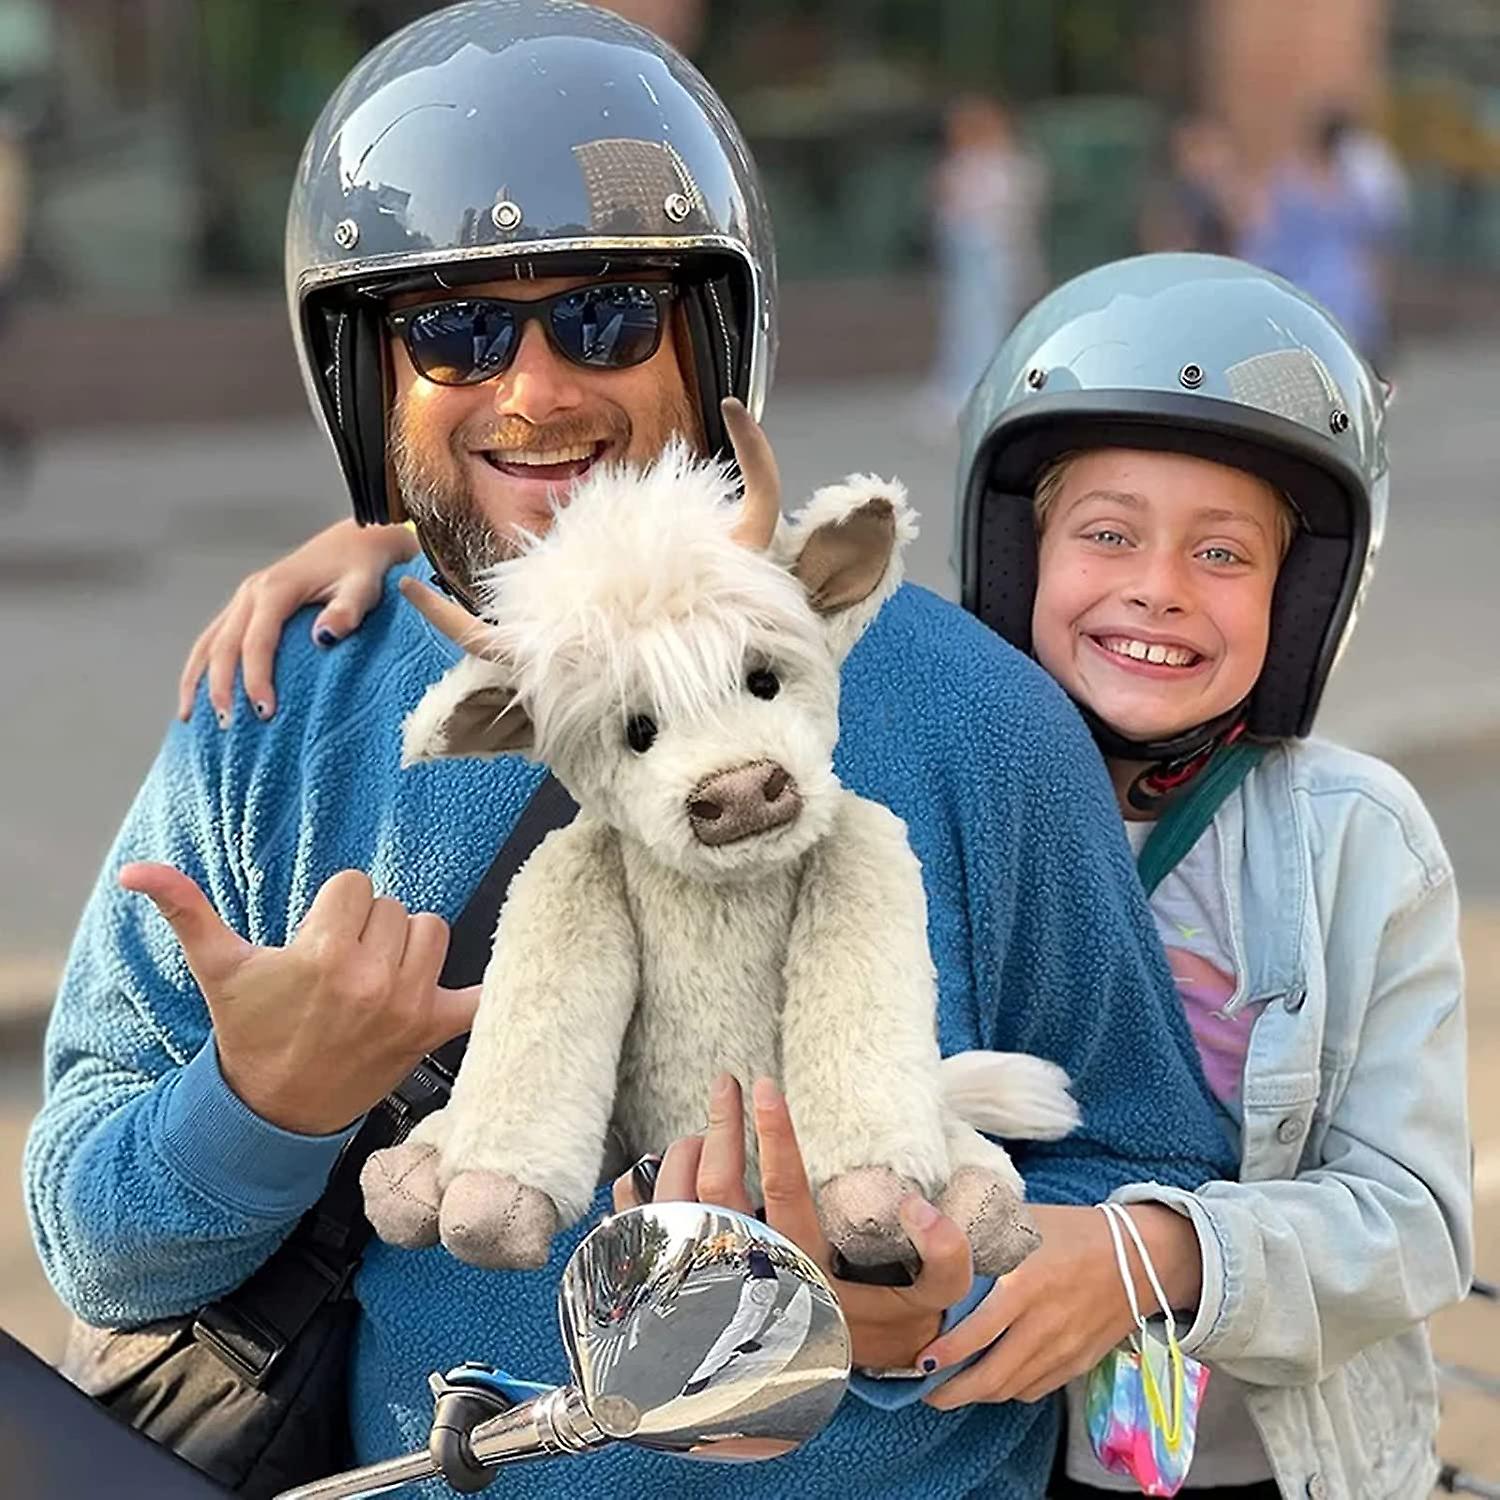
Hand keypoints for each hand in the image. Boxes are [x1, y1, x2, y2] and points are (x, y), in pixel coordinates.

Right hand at [120, 863, 479, 1134]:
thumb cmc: (251, 1031)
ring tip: (376, 975)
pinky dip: (488, 988)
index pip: (356, 885)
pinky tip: (485, 977)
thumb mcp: (219, 969)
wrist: (275, 1109)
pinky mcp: (433, 1030)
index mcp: (325, 954)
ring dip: (410, 947)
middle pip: (396, 906)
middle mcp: (374, 978)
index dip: (336, 906)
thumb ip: (186, 910)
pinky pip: (483, 995)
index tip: (319, 937)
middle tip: (342, 964)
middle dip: (370, 926)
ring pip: (434, 931)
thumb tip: (136, 871)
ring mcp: (409, 1005)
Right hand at [177, 519, 417, 723]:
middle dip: (219, 687)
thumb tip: (323, 636)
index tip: (264, 713)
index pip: (256, 642)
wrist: (355, 545)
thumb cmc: (362, 570)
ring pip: (208, 642)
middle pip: (222, 645)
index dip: (256, 679)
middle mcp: (251, 592)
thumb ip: (347, 612)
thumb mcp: (363, 589)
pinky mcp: (245, 607)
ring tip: (188, 718)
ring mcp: (244, 598)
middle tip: (225, 726)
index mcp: (276, 589)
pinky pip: (214, 639)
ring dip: (197, 680)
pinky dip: (201, 667)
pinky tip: (196, 696)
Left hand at [613, 1074, 973, 1370]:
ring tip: (704, 1128)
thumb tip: (919, 1204)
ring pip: (677, 1201)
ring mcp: (707, 1282)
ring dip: (684, 1151)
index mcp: (804, 1268)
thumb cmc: (882, 1324)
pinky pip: (641, 1233)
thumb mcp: (931, 1296)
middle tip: (728, 1081)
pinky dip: (637, 1194)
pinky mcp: (680, 1288)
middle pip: (719, 1185)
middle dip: (722, 1123)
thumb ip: (945, 1253)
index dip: (775, 1134)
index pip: (784, 1190)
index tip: (766, 1086)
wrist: (832, 1381)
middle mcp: (750, 1274)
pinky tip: (646, 1170)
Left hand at [919, 1202, 1201, 1407]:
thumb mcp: (1026, 1223)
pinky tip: (990, 1382)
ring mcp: (1065, 1349)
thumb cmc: (1073, 1231)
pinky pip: (1035, 1389)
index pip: (980, 1330)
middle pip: (993, 1375)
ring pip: (1011, 1388)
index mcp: (1028, 1282)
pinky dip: (1008, 1391)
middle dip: (952, 1391)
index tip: (918, 1359)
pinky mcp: (1078, 1364)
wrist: (1141, 1258)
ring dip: (976, 1394)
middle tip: (922, 1389)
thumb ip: (985, 1235)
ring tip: (946, 1390)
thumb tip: (930, 1231)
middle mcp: (1046, 1323)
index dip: (947, 1352)